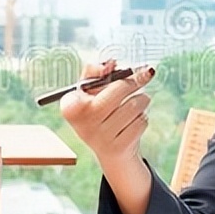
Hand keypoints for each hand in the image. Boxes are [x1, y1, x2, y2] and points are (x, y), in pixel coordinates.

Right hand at [59, 60, 156, 213]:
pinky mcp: (119, 147)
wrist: (110, 149)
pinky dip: (142, 117)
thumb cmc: (99, 112)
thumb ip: (95, 71)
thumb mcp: (91, 91)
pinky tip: (133, 122)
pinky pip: (141, 121)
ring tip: (136, 103)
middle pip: (119, 89)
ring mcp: (101, 137)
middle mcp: (83, 123)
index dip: (102, 73)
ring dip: (141, 100)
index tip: (113, 67)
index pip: (87, 82)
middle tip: (144, 75)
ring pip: (134, 105)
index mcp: (70, 107)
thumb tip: (110, 63)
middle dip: (135, 80)